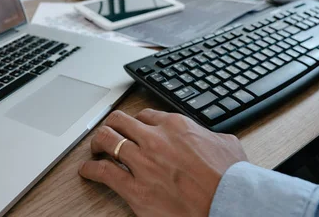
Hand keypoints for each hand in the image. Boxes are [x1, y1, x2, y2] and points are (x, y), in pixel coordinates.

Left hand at [78, 109, 247, 216]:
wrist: (229, 203)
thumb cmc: (230, 178)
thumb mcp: (225, 144)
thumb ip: (209, 135)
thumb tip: (210, 137)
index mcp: (176, 125)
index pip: (145, 114)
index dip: (136, 122)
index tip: (133, 128)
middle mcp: (155, 139)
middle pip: (119, 121)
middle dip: (111, 125)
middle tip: (107, 133)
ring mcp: (142, 162)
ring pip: (107, 140)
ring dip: (97, 144)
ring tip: (95, 149)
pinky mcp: (135, 188)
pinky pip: (103, 172)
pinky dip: (91, 170)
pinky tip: (87, 171)